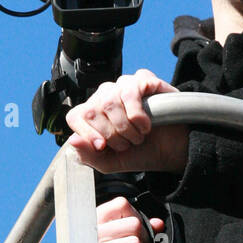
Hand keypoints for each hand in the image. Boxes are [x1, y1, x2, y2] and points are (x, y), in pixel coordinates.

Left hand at [66, 69, 188, 173]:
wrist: (171, 151)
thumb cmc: (140, 153)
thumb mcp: (110, 162)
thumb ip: (87, 156)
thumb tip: (71, 141)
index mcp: (93, 114)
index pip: (75, 116)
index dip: (87, 134)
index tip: (103, 147)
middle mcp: (105, 95)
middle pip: (92, 111)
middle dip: (112, 135)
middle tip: (128, 143)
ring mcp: (123, 85)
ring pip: (109, 103)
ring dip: (127, 128)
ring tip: (139, 136)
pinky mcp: (142, 79)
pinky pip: (130, 93)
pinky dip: (138, 116)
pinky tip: (147, 124)